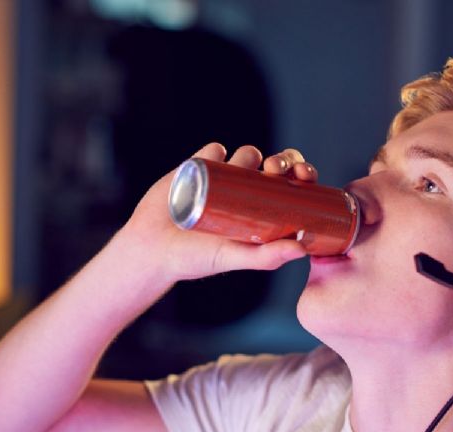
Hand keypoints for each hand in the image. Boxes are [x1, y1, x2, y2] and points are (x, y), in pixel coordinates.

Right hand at [118, 143, 315, 284]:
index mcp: (263, 213)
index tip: (302, 176)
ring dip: (251, 155)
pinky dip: (218, 150)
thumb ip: (265, 258)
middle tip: (273, 170)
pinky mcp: (197, 167)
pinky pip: (214, 150)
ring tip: (244, 168)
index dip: (302, 176)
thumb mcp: (232, 258)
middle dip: (281, 161)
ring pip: (247, 155)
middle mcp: (247, 193)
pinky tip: (218, 158)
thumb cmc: (193, 260)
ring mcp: (223, 178)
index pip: (293, 187)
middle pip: (275, 166)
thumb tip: (302, 250)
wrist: (149, 248)